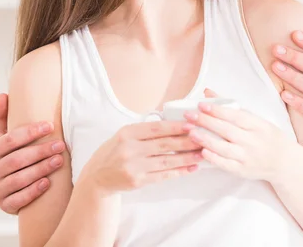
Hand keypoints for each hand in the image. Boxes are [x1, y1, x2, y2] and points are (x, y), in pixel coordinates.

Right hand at [0, 94, 65, 213]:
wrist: (14, 187)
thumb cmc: (15, 155)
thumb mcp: (8, 138)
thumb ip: (6, 118)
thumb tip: (3, 95)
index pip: (9, 140)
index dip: (30, 132)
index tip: (50, 126)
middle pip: (16, 160)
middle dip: (40, 151)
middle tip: (61, 145)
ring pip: (19, 180)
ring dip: (41, 169)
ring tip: (59, 161)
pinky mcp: (5, 206)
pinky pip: (19, 200)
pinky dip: (33, 191)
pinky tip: (47, 183)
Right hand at [78, 120, 202, 194]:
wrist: (97, 177)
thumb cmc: (115, 151)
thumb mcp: (125, 135)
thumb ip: (146, 129)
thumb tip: (174, 121)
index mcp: (128, 133)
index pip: (157, 128)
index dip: (176, 126)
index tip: (193, 124)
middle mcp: (129, 149)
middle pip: (165, 144)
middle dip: (187, 141)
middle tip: (204, 137)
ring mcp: (133, 166)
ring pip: (167, 161)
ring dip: (187, 157)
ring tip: (203, 153)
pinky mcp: (137, 181)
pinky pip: (163, 175)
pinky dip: (179, 171)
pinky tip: (191, 167)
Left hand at [183, 89, 292, 182]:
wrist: (283, 162)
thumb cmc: (267, 136)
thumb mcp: (255, 119)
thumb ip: (231, 107)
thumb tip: (208, 93)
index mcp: (257, 125)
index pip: (235, 116)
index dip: (217, 110)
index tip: (201, 105)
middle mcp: (253, 141)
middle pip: (226, 130)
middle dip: (206, 122)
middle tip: (189, 116)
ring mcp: (247, 157)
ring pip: (223, 147)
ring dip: (205, 139)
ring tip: (190, 132)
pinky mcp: (242, 170)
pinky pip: (225, 164)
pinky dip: (213, 158)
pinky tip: (202, 151)